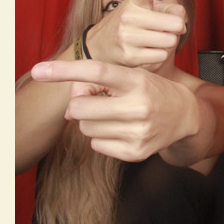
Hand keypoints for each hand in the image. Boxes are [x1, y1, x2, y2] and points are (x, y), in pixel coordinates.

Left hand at [31, 59, 199, 160]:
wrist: (184, 115)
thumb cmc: (149, 90)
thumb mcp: (129, 77)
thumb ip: (96, 84)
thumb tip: (67, 111)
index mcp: (136, 81)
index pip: (95, 71)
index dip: (64, 71)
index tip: (38, 70)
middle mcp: (139, 106)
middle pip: (80, 107)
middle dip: (80, 104)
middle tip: (97, 100)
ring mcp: (138, 132)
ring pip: (85, 127)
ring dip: (91, 121)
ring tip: (112, 114)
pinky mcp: (136, 153)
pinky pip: (96, 145)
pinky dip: (101, 137)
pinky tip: (119, 130)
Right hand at [84, 0, 194, 69]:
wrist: (98, 46)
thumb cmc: (127, 25)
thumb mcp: (141, 11)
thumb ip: (165, 10)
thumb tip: (183, 22)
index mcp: (133, 1)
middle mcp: (129, 16)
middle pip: (174, 22)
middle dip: (178, 27)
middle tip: (169, 29)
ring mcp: (128, 36)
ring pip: (170, 40)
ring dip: (170, 42)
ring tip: (157, 40)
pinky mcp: (130, 56)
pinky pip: (162, 55)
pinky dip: (161, 54)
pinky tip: (149, 51)